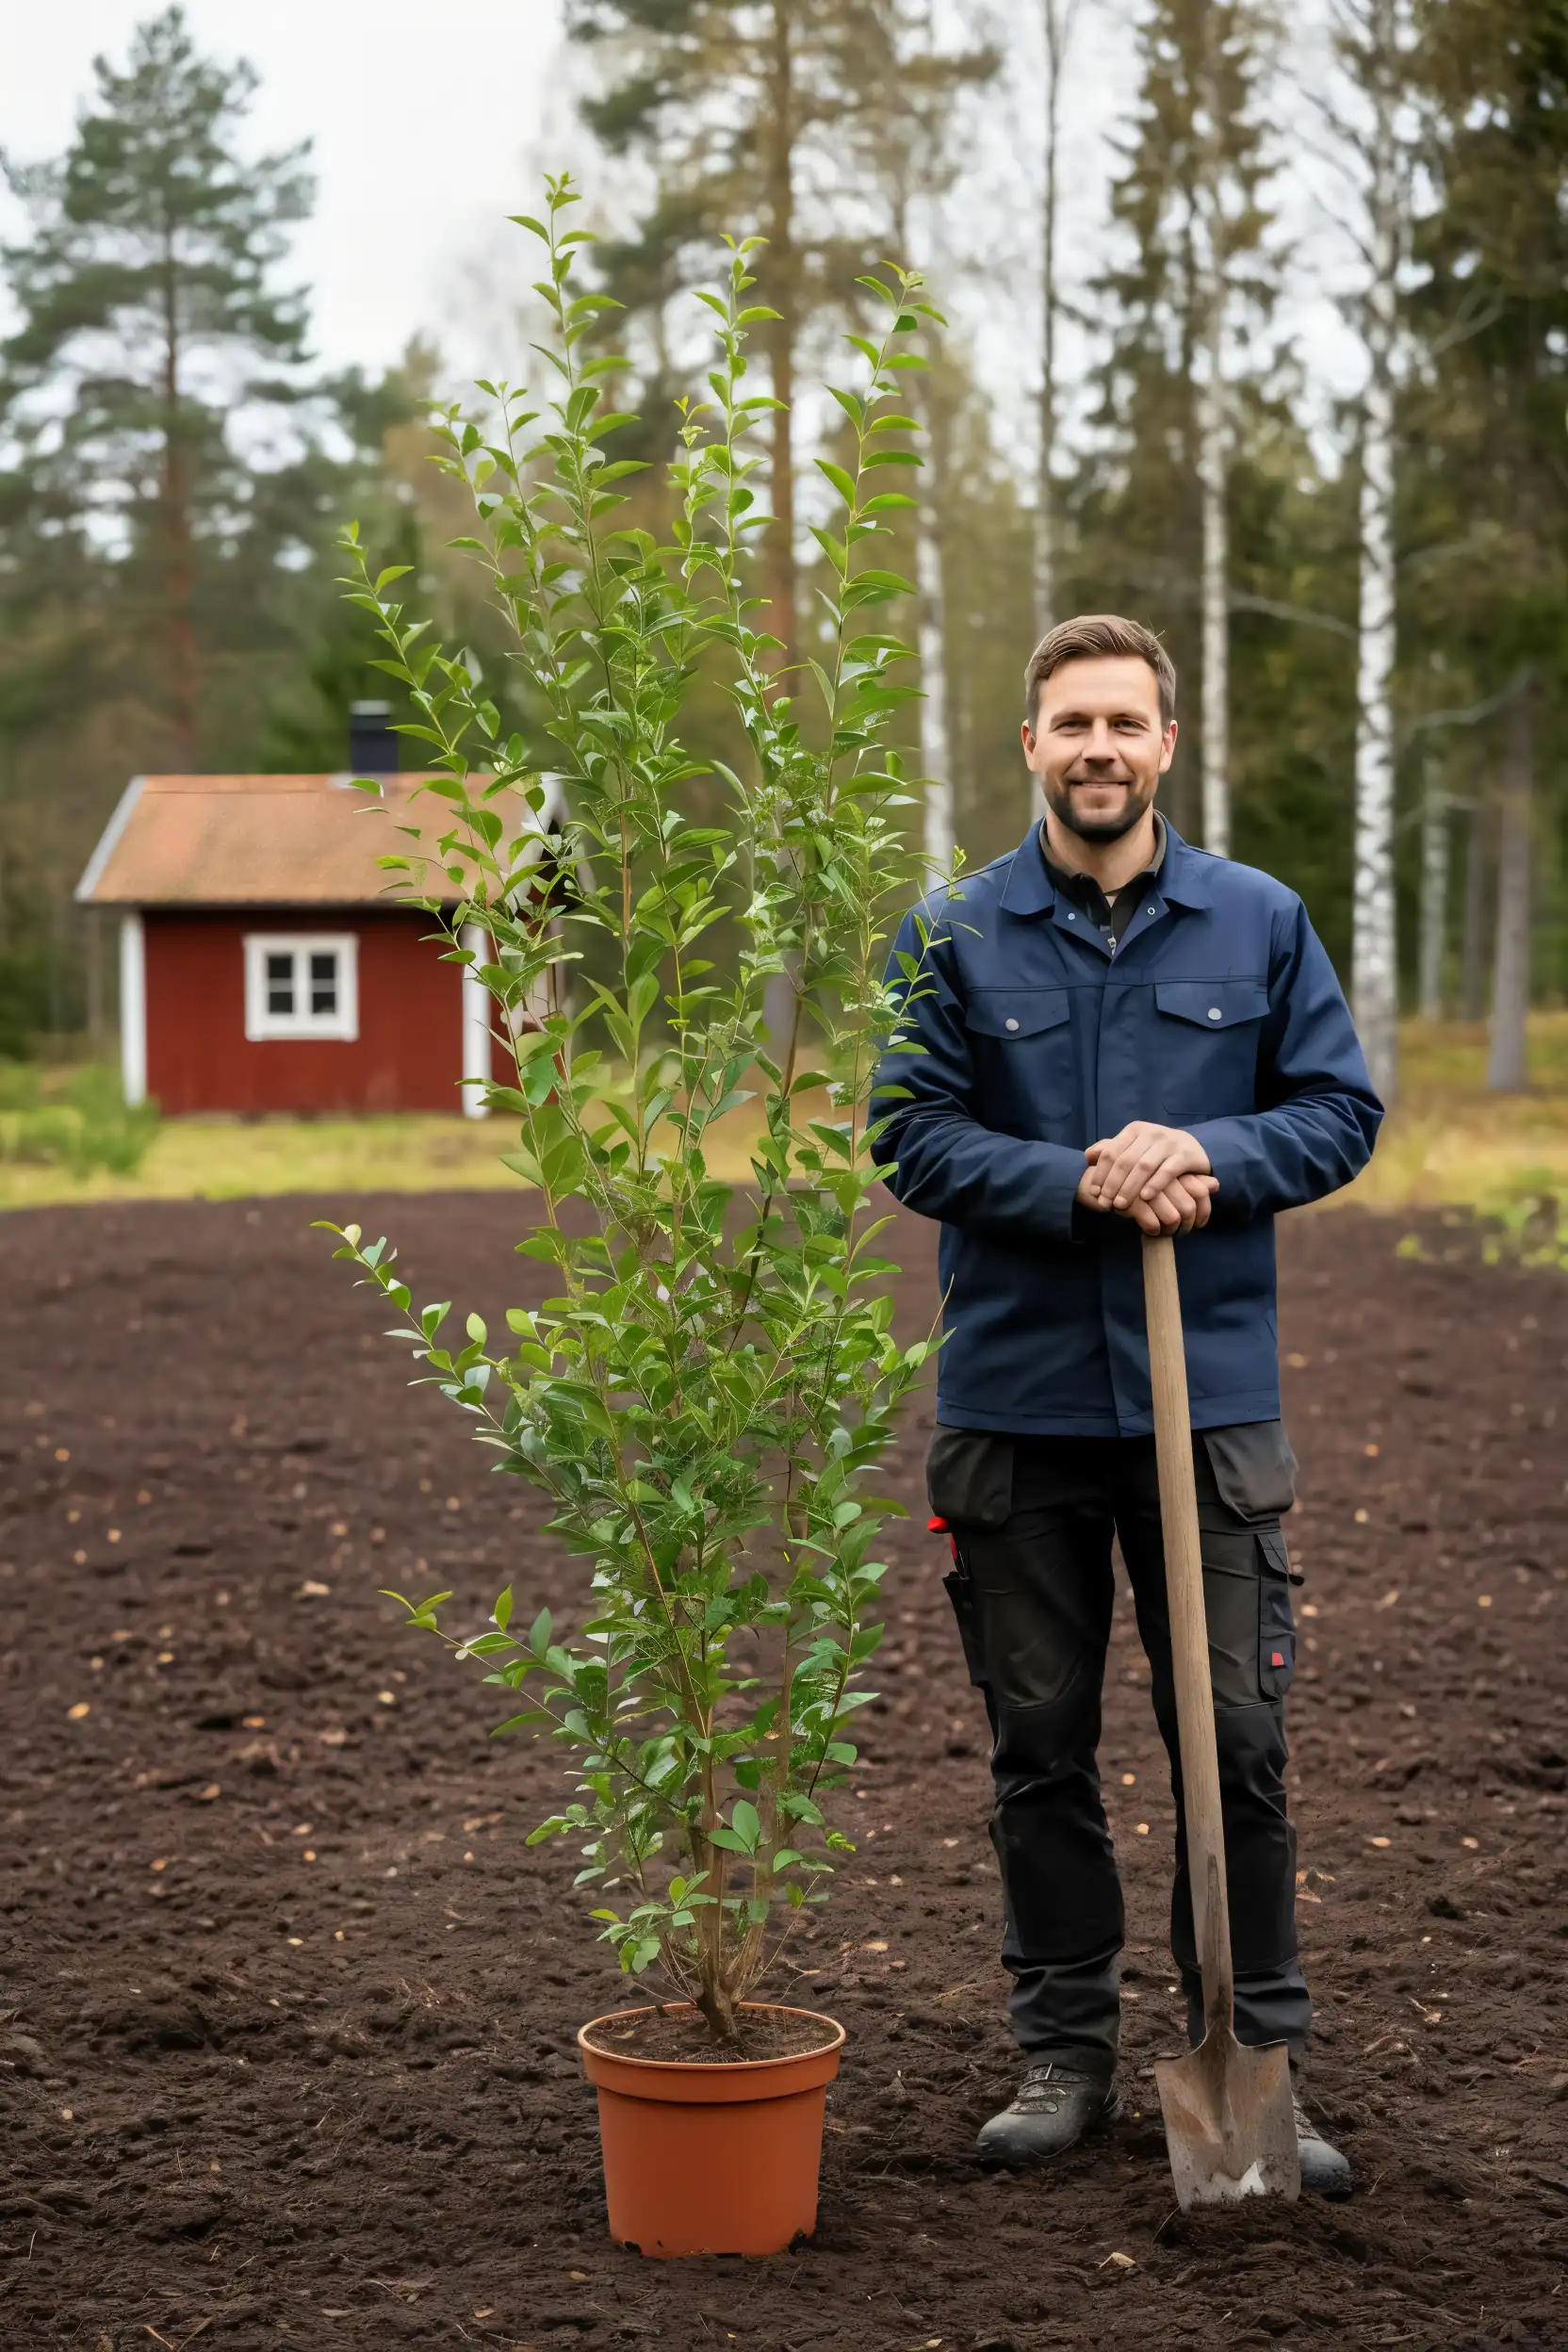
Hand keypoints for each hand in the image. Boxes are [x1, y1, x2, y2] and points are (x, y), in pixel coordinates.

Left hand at [1078, 1123, 1216, 1235]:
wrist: (1192, 1147)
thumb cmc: (1156, 1151)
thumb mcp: (1134, 1146)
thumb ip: (1111, 1149)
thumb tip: (1088, 1156)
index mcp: (1135, 1130)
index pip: (1111, 1152)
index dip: (1100, 1173)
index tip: (1094, 1193)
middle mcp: (1151, 1133)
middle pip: (1125, 1161)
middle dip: (1112, 1184)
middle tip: (1105, 1203)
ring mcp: (1169, 1142)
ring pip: (1144, 1167)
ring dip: (1129, 1188)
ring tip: (1121, 1205)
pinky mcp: (1185, 1154)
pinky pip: (1167, 1171)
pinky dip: (1154, 1185)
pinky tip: (1145, 1197)